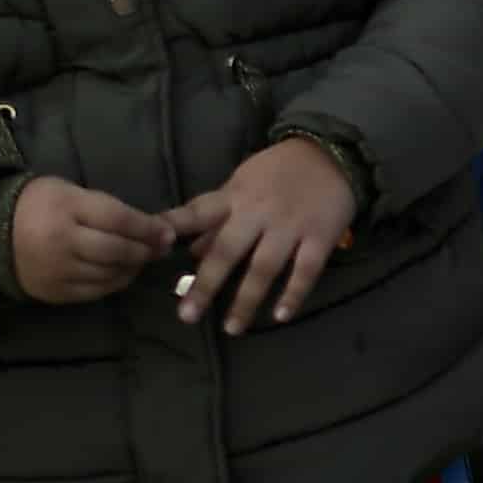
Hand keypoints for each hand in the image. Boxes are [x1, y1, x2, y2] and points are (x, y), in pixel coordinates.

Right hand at [7, 178, 170, 307]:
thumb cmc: (40, 205)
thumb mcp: (72, 193)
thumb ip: (109, 209)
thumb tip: (152, 228)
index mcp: (66, 209)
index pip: (119, 220)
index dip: (148, 228)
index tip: (168, 233)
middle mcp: (61, 242)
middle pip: (116, 251)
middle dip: (144, 250)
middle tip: (159, 249)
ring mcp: (56, 271)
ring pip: (108, 274)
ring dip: (132, 268)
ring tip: (141, 259)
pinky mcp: (52, 292)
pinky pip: (94, 291)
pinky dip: (113, 283)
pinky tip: (121, 273)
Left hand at [167, 138, 357, 329]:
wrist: (332, 154)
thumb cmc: (277, 172)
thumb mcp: (240, 184)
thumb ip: (216, 215)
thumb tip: (191, 251)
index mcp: (234, 198)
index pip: (196, 214)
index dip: (173, 229)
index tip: (150, 250)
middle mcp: (258, 213)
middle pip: (227, 252)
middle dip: (206, 285)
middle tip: (187, 315)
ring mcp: (291, 226)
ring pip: (264, 267)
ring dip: (247, 300)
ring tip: (232, 328)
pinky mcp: (321, 236)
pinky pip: (306, 270)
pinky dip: (293, 293)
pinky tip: (281, 316)